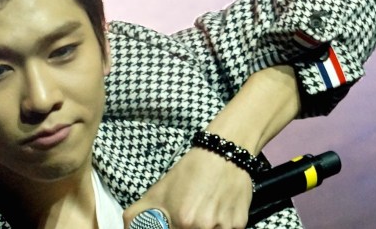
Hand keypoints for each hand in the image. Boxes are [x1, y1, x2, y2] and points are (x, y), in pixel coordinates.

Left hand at [123, 147, 254, 228]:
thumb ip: (135, 218)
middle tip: (189, 219)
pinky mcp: (241, 222)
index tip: (176, 225)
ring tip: (204, 215)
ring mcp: (225, 226)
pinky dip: (221, 227)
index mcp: (182, 221)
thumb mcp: (155, 193)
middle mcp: (204, 226)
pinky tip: (218, 212)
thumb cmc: (188, 173)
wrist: (223, 153)